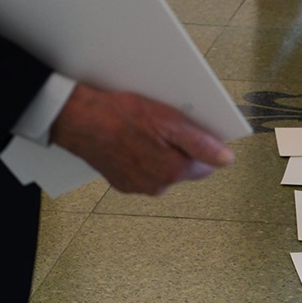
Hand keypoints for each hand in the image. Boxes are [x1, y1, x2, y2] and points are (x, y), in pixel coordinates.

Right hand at [50, 84, 234, 194]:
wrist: (75, 119)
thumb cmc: (119, 116)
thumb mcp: (168, 121)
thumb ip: (201, 144)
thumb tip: (226, 159)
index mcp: (174, 172)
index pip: (205, 166)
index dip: (199, 146)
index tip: (189, 131)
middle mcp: (158, 185)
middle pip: (182, 168)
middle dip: (177, 149)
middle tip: (160, 126)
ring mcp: (138, 186)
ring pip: (161, 169)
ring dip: (157, 152)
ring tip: (142, 131)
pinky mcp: (121, 183)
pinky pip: (141, 170)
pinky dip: (139, 157)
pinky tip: (129, 141)